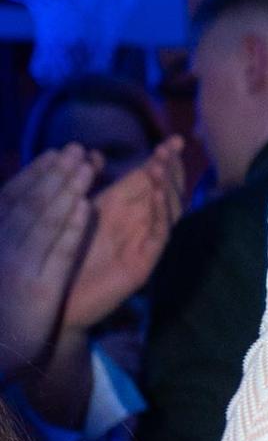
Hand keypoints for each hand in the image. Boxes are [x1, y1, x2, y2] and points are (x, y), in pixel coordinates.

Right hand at [0, 148, 94, 376]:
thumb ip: (9, 234)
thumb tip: (14, 208)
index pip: (11, 199)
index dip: (33, 175)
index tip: (52, 154)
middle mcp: (1, 250)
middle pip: (31, 203)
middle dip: (54, 174)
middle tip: (75, 149)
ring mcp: (17, 268)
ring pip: (45, 220)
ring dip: (66, 189)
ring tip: (85, 165)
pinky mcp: (38, 291)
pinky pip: (58, 252)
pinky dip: (71, 227)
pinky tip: (86, 207)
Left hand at [60, 138, 185, 330]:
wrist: (58, 300)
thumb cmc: (65, 257)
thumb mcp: (75, 212)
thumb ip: (87, 184)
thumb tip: (94, 153)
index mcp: (124, 209)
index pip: (151, 178)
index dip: (163, 159)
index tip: (173, 139)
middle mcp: (139, 224)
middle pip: (166, 191)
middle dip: (170, 169)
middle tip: (171, 148)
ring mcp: (144, 244)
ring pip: (168, 212)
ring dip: (166, 189)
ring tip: (160, 169)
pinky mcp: (143, 265)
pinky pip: (159, 237)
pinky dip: (162, 216)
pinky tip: (158, 198)